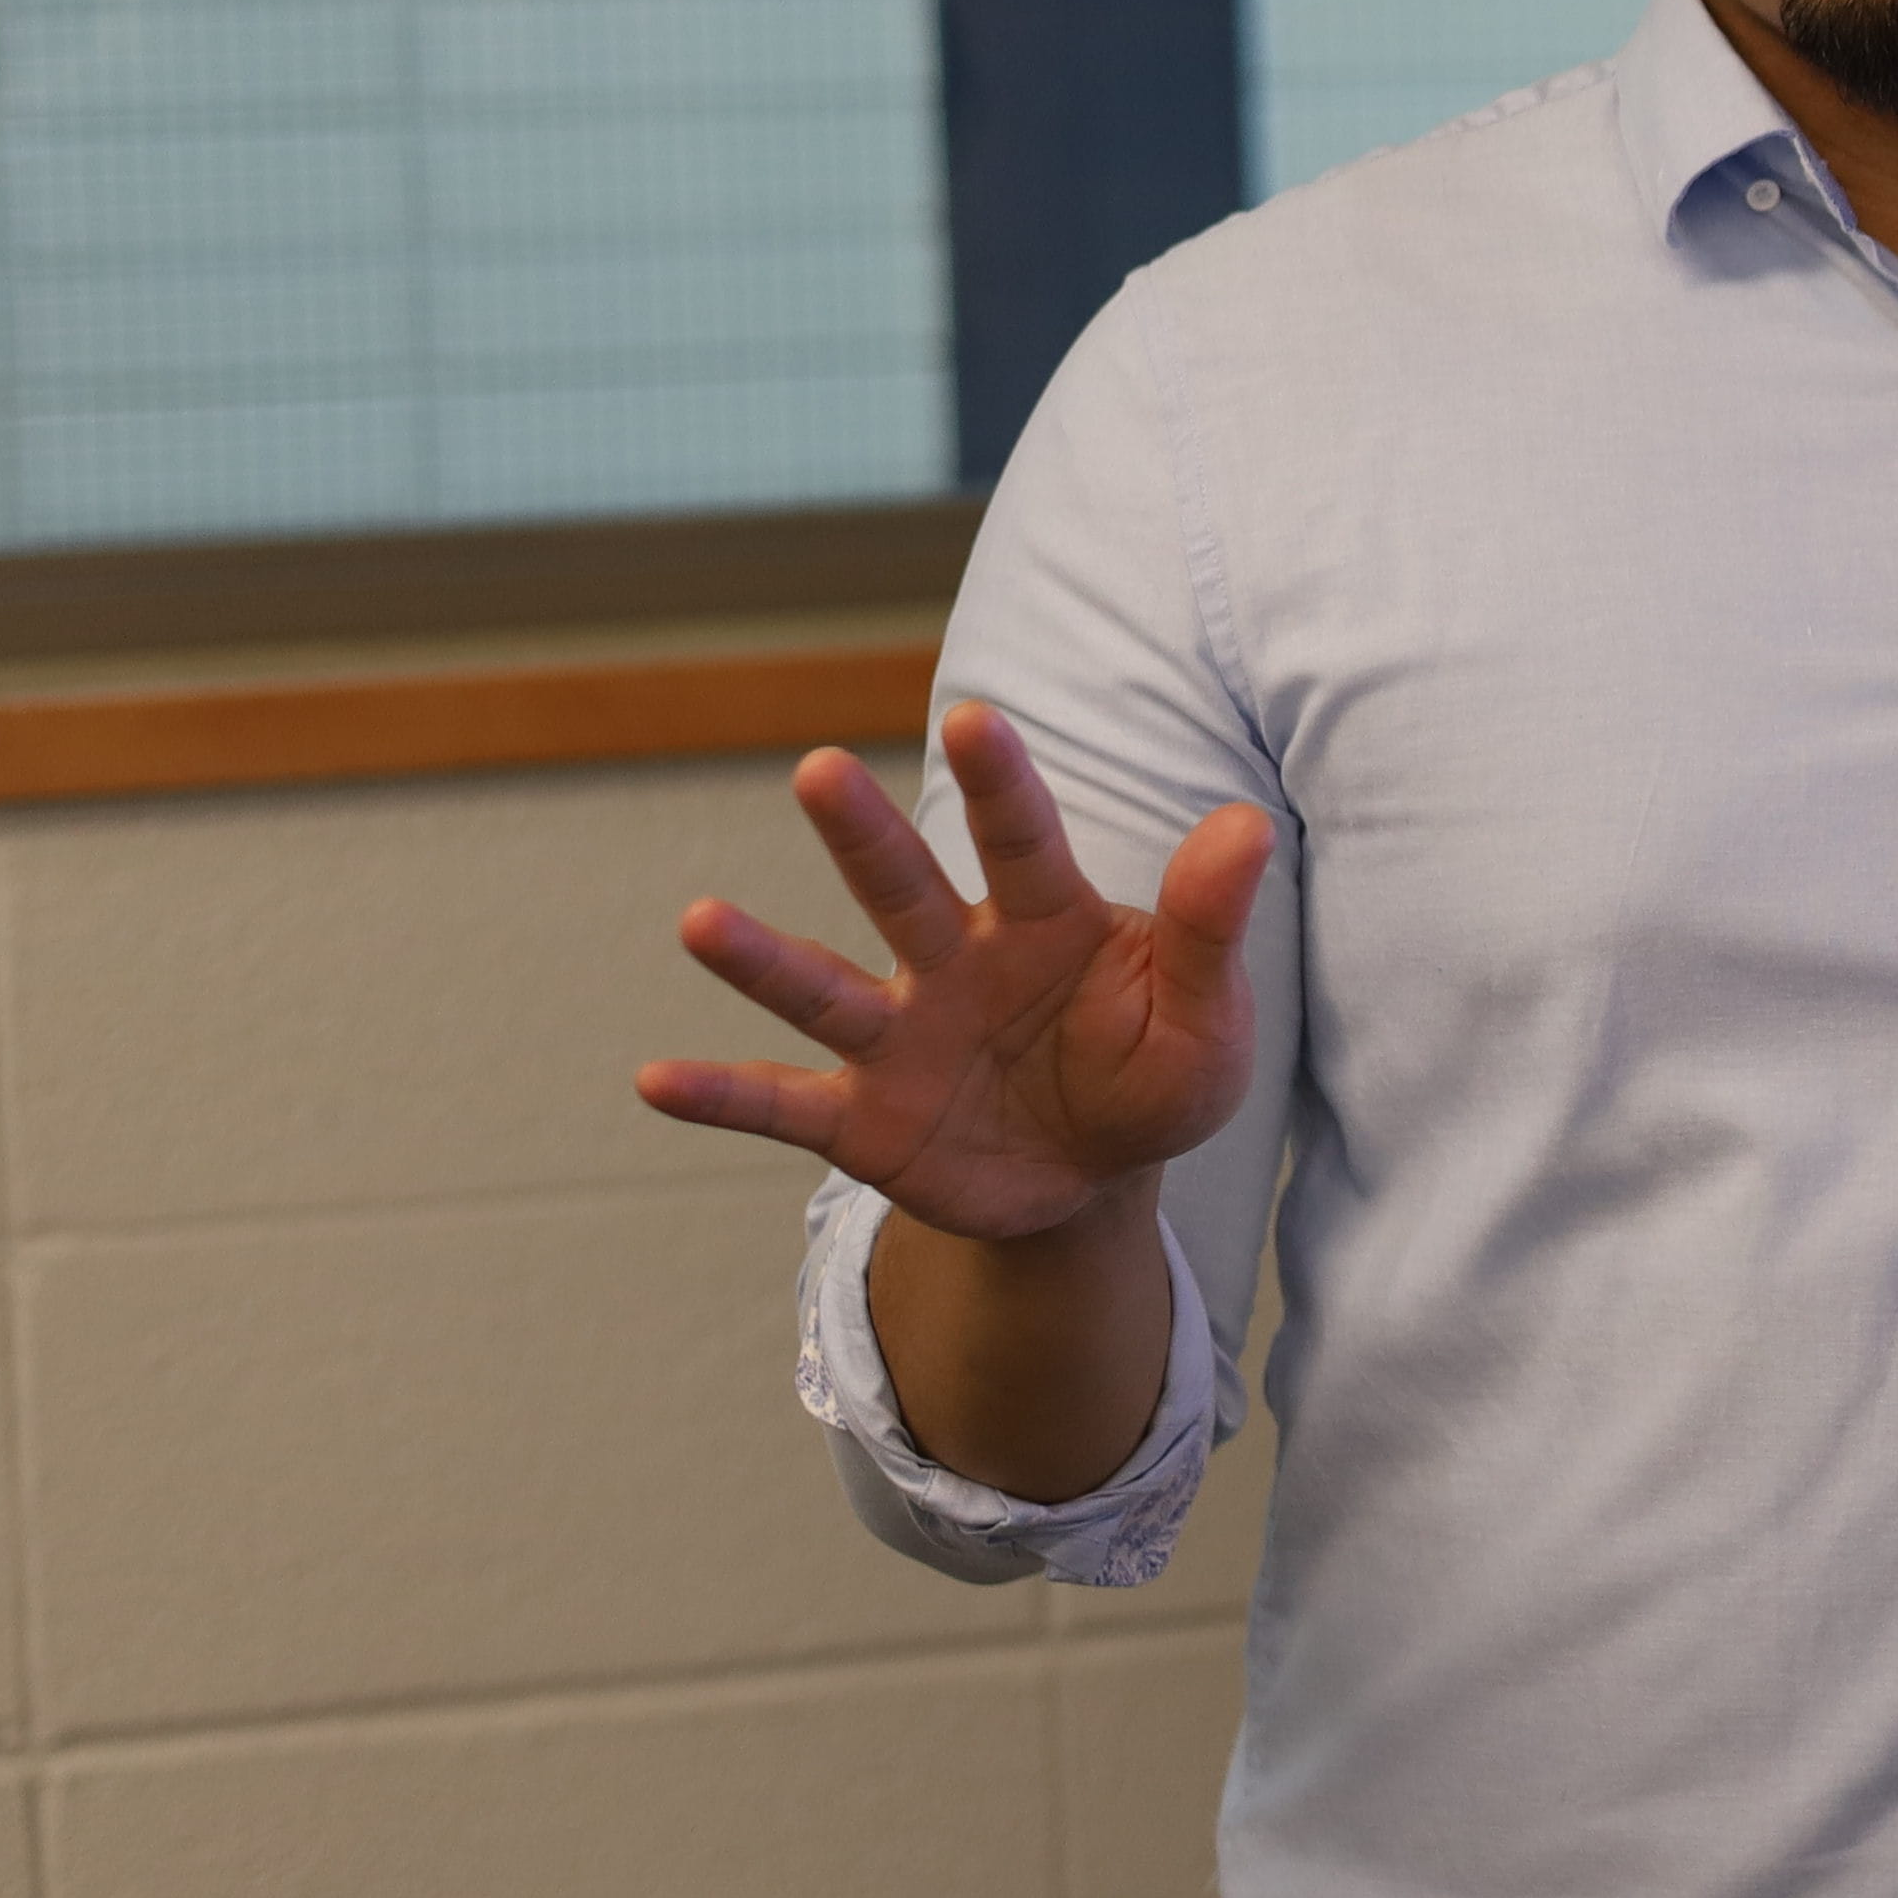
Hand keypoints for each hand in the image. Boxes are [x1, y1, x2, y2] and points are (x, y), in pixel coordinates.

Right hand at [633, 703, 1272, 1240]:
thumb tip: (1243, 822)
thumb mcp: (1207, 1021)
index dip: (1000, 785)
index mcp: (1049, 925)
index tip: (973, 718)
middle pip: (904, 890)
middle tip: (820, 770)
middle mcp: (956, 964)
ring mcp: (902, 1038)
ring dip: (764, 959)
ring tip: (701, 920)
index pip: (1023, 842)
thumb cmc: (1155, 1075)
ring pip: (824, 990)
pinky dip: (722, 1096)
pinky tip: (654, 1079)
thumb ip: (1211, 929)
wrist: (1095, 1179)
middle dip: (865, 835)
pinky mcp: (864, 1120)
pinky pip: (783, 1104)